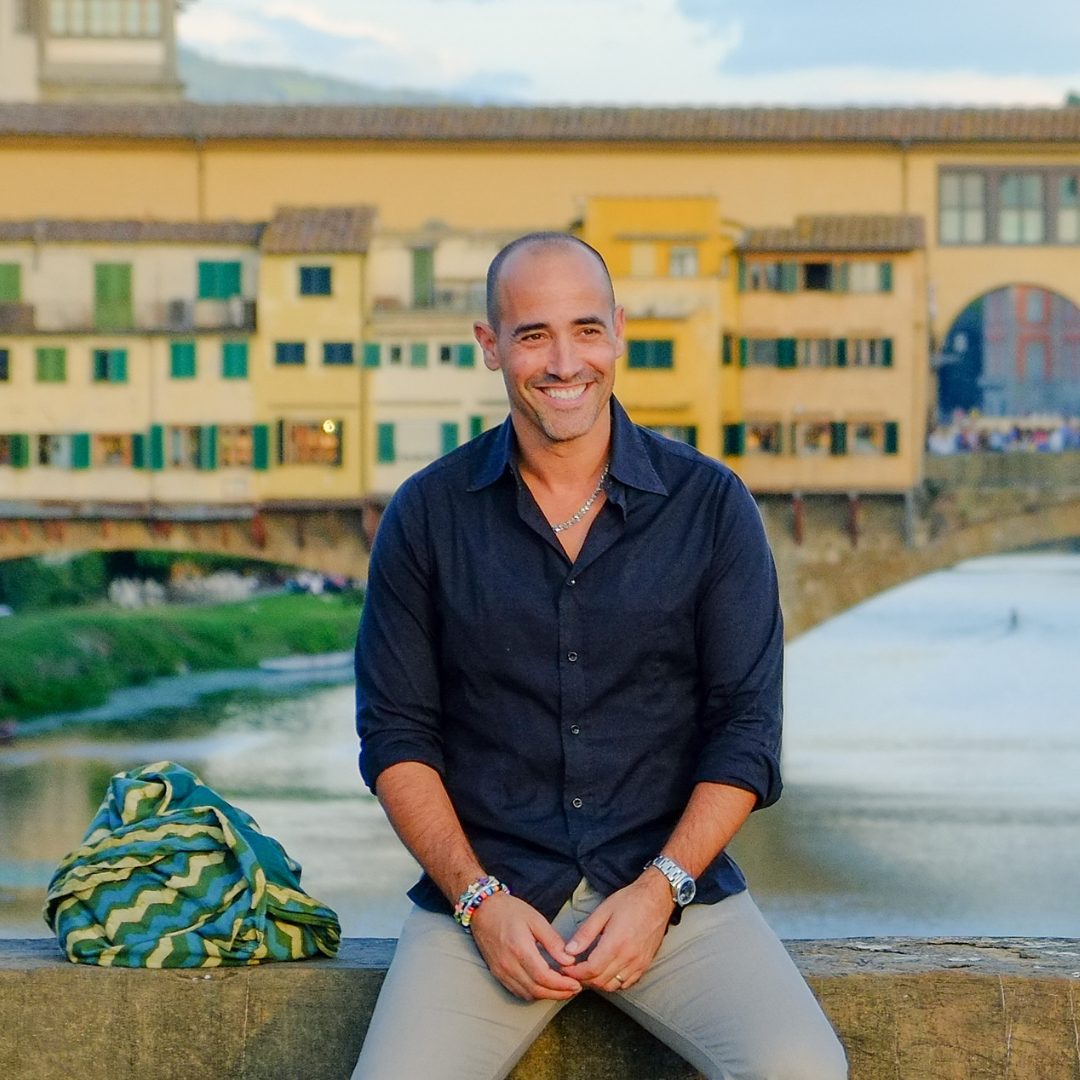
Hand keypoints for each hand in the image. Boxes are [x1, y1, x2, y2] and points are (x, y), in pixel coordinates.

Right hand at [469, 891, 582, 1001]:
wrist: (483, 909)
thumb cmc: (509, 911)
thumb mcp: (536, 919)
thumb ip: (553, 941)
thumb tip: (569, 960)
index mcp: (520, 949)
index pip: (544, 977)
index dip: (562, 984)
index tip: (575, 983)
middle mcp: (509, 964)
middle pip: (537, 990)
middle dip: (558, 993)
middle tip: (574, 989)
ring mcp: (501, 971)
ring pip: (527, 994)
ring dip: (547, 995)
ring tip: (562, 988)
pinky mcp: (497, 973)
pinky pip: (517, 991)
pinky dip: (533, 993)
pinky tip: (543, 986)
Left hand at [560, 870, 673, 992]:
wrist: (657, 898)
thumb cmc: (630, 901)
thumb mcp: (603, 911)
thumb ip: (585, 933)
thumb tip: (569, 951)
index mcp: (616, 943)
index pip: (591, 970)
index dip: (575, 973)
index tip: (566, 968)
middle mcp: (628, 957)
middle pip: (600, 981)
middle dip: (583, 978)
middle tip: (574, 969)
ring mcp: (638, 963)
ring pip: (613, 985)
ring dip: (598, 982)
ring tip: (588, 970)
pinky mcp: (645, 964)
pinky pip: (626, 983)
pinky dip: (613, 982)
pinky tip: (607, 970)